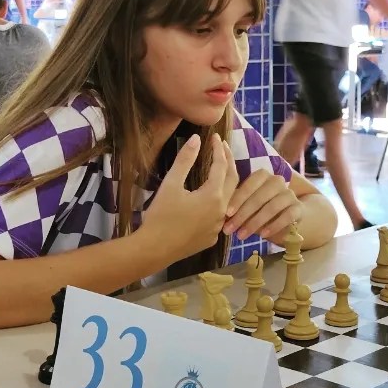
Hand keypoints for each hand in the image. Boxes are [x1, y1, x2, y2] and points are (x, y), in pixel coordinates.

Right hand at [140, 134, 234, 257]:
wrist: (154, 249)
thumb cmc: (161, 215)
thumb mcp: (171, 184)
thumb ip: (185, 160)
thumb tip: (196, 139)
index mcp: (214, 196)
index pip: (221, 166)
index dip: (219, 150)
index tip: (216, 138)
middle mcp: (222, 211)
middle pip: (233, 180)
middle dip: (229, 162)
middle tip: (223, 147)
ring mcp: (218, 227)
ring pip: (229, 200)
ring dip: (227, 182)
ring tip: (220, 170)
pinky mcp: (211, 238)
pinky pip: (220, 216)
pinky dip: (219, 202)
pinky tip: (210, 200)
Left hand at [223, 169, 301, 239]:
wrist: (288, 216)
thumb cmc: (260, 209)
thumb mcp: (247, 205)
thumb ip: (236, 206)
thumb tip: (219, 214)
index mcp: (262, 176)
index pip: (249, 185)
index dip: (238, 199)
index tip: (227, 214)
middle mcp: (277, 181)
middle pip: (260, 196)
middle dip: (243, 214)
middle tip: (230, 230)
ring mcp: (289, 194)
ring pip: (272, 207)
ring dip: (255, 222)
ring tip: (242, 236)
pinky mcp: (298, 208)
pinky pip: (287, 216)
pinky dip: (274, 225)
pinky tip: (263, 235)